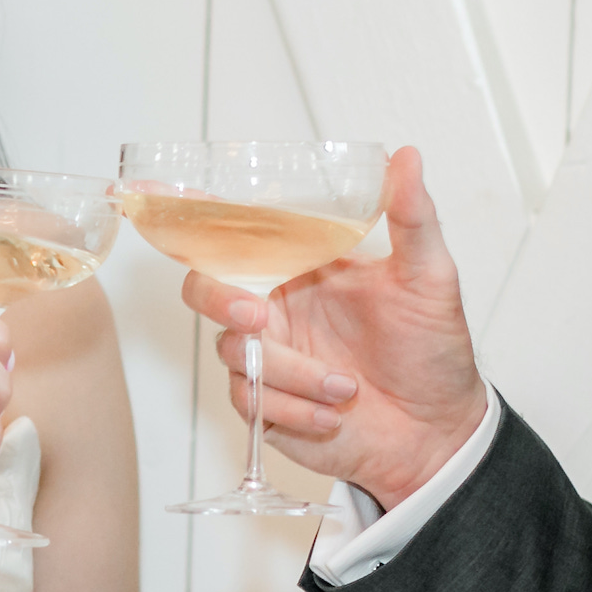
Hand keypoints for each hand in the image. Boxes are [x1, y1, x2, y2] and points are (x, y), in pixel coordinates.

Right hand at [179, 146, 485, 507]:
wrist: (436, 433)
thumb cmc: (433, 352)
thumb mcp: (430, 277)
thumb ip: (412, 218)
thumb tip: (406, 157)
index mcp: (303, 265)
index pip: (240, 230)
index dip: (194, 211)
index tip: (155, 188)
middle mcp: (276, 305)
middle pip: (205, 287)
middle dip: (220, 299)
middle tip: (258, 316)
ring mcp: (267, 355)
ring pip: (233, 351)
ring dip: (292, 373)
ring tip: (347, 386)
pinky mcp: (265, 403)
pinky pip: (251, 399)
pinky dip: (296, 409)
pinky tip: (335, 413)